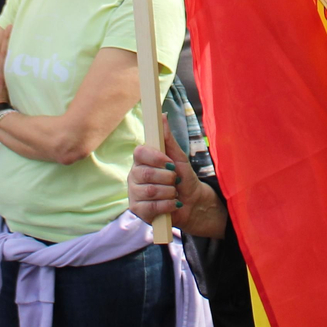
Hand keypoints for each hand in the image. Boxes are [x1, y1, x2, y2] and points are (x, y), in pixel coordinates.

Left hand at [0, 33, 7, 118]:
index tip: (14, 32)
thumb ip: (9, 82)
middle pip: (2, 53)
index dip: (12, 44)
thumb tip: (13, 75)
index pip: (10, 56)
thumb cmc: (2, 106)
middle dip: (4, 40)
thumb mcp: (8, 92)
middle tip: (8, 27)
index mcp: (6, 76)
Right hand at [128, 122, 226, 237]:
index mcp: (142, 160)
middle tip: (175, 180)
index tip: (170, 162)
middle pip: (146, 174)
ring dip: (169, 192)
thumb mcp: (179, 156)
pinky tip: (173, 204)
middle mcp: (134, 175)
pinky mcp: (138, 211)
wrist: (192, 202)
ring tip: (174, 192)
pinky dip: (168, 205)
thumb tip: (163, 116)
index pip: (139, 152)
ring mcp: (134, 193)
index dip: (156, 158)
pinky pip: (151, 207)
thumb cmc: (183, 177)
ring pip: (150, 191)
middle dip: (168, 178)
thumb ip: (168, 138)